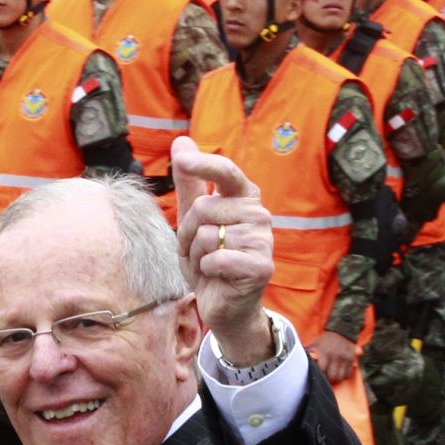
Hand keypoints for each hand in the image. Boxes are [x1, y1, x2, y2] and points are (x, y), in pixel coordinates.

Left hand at [171, 136, 276, 364]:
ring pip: (206, 235)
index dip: (204, 164)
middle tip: (197, 250)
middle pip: (203, 208)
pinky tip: (218, 277)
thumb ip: (190, 183)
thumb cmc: (208, 258)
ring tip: (208, 264)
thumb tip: (181, 140)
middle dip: (187, 232)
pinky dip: (207, 270)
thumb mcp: (192, 220)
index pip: (226, 172)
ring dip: (196, 255)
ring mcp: (263, 239)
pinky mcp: (261, 265)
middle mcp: (258, 214)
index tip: (182, 160)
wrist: (223, 303)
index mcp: (243, 198)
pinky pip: (216, 258)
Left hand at [308, 331, 358, 382]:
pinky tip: (339, 372)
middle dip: (328, 379)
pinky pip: (348, 374)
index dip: (319, 374)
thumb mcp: (315, 344)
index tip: (317, 375)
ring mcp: (344, 358)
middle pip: (332, 376)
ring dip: (336, 378)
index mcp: (324, 352)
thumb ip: (309, 354)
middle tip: (325, 377)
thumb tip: (299, 363)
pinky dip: (344, 375)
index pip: (322, 369)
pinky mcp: (351, 359)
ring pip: (340, 376)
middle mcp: (335, 356)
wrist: (341, 331)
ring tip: (332, 375)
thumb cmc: (325, 340)